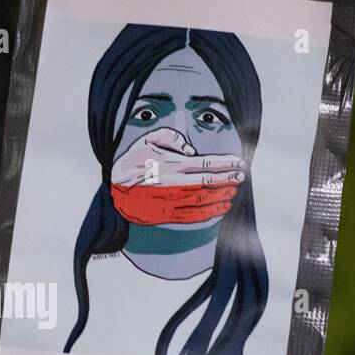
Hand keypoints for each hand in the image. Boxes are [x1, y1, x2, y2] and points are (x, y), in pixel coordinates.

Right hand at [109, 128, 246, 224]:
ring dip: (223, 195)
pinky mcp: (167, 215)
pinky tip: (222, 207)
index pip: (207, 164)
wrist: (112, 190)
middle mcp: (174, 184)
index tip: (240, 163)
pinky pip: (195, 216)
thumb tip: (191, 149)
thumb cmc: (132, 161)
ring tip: (233, 189)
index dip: (227, 164)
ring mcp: (171, 202)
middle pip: (210, 182)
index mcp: (171, 164)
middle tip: (242, 175)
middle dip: (229, 178)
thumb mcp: (147, 139)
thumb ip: (172, 138)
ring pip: (205, 200)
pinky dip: (212, 212)